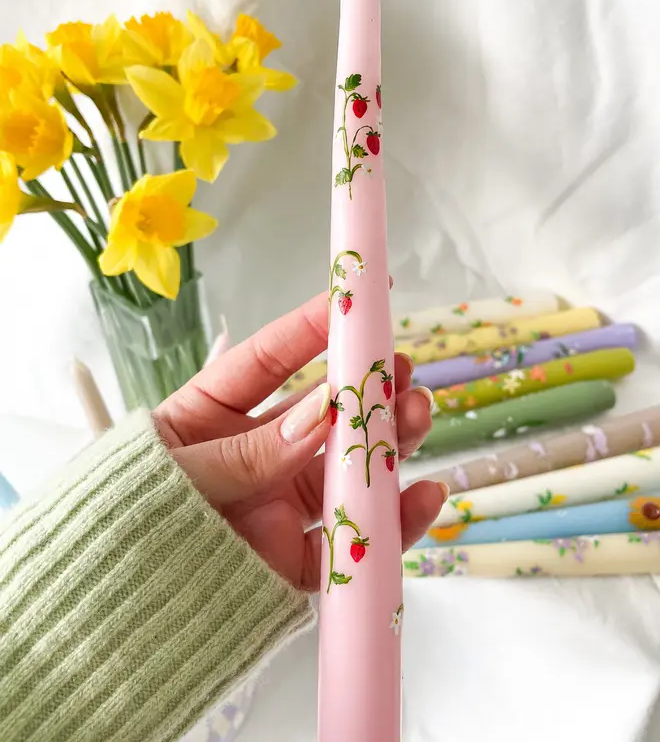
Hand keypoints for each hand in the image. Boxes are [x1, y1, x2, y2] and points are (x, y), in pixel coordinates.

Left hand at [154, 292, 446, 590]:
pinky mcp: (298, 558)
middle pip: (323, 413)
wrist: (119, 613)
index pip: (268, 361)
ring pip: (348, 467)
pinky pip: (353, 539)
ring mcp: (280, 506)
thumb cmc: (129, 524)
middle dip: (367, 388)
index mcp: (213, 417)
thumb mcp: (176, 475)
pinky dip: (394, 522)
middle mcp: (257, 455)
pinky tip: (423, 495)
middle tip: (401, 369)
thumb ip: (247, 453)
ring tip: (418, 414)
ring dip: (390, 440)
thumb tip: (321, 415)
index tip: (355, 299)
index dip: (311, 327)